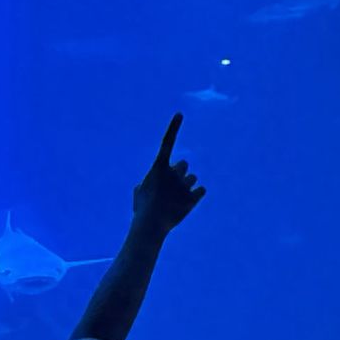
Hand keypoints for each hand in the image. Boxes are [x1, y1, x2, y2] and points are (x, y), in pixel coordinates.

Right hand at [132, 113, 205, 235]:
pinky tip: (187, 202)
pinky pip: (201, 190)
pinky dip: (196, 195)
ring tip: (177, 199)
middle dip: (180, 172)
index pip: (167, 143)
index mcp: (158, 168)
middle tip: (172, 186)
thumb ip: (145, 184)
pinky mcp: (193, 198)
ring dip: (187, 185)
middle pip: (184, 164)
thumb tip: (145, 186)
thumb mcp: (138, 194)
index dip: (174, 128)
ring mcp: (184, 185)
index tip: (180, 114)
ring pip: (193, 178)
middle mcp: (173, 173)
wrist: (151, 226)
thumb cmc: (142, 210)